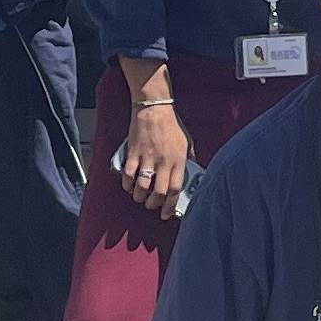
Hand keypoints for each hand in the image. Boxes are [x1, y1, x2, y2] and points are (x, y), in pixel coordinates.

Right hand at [118, 92, 190, 215]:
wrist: (154, 108)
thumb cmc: (171, 124)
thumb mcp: (187, 141)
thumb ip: (189, 158)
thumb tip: (194, 171)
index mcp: (178, 160)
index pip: (176, 189)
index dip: (170, 205)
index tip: (166, 213)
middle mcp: (164, 162)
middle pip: (159, 192)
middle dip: (154, 204)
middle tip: (151, 206)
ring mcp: (148, 158)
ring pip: (142, 187)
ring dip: (139, 196)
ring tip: (139, 197)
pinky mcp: (134, 153)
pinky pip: (128, 175)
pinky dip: (127, 184)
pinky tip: (128, 186)